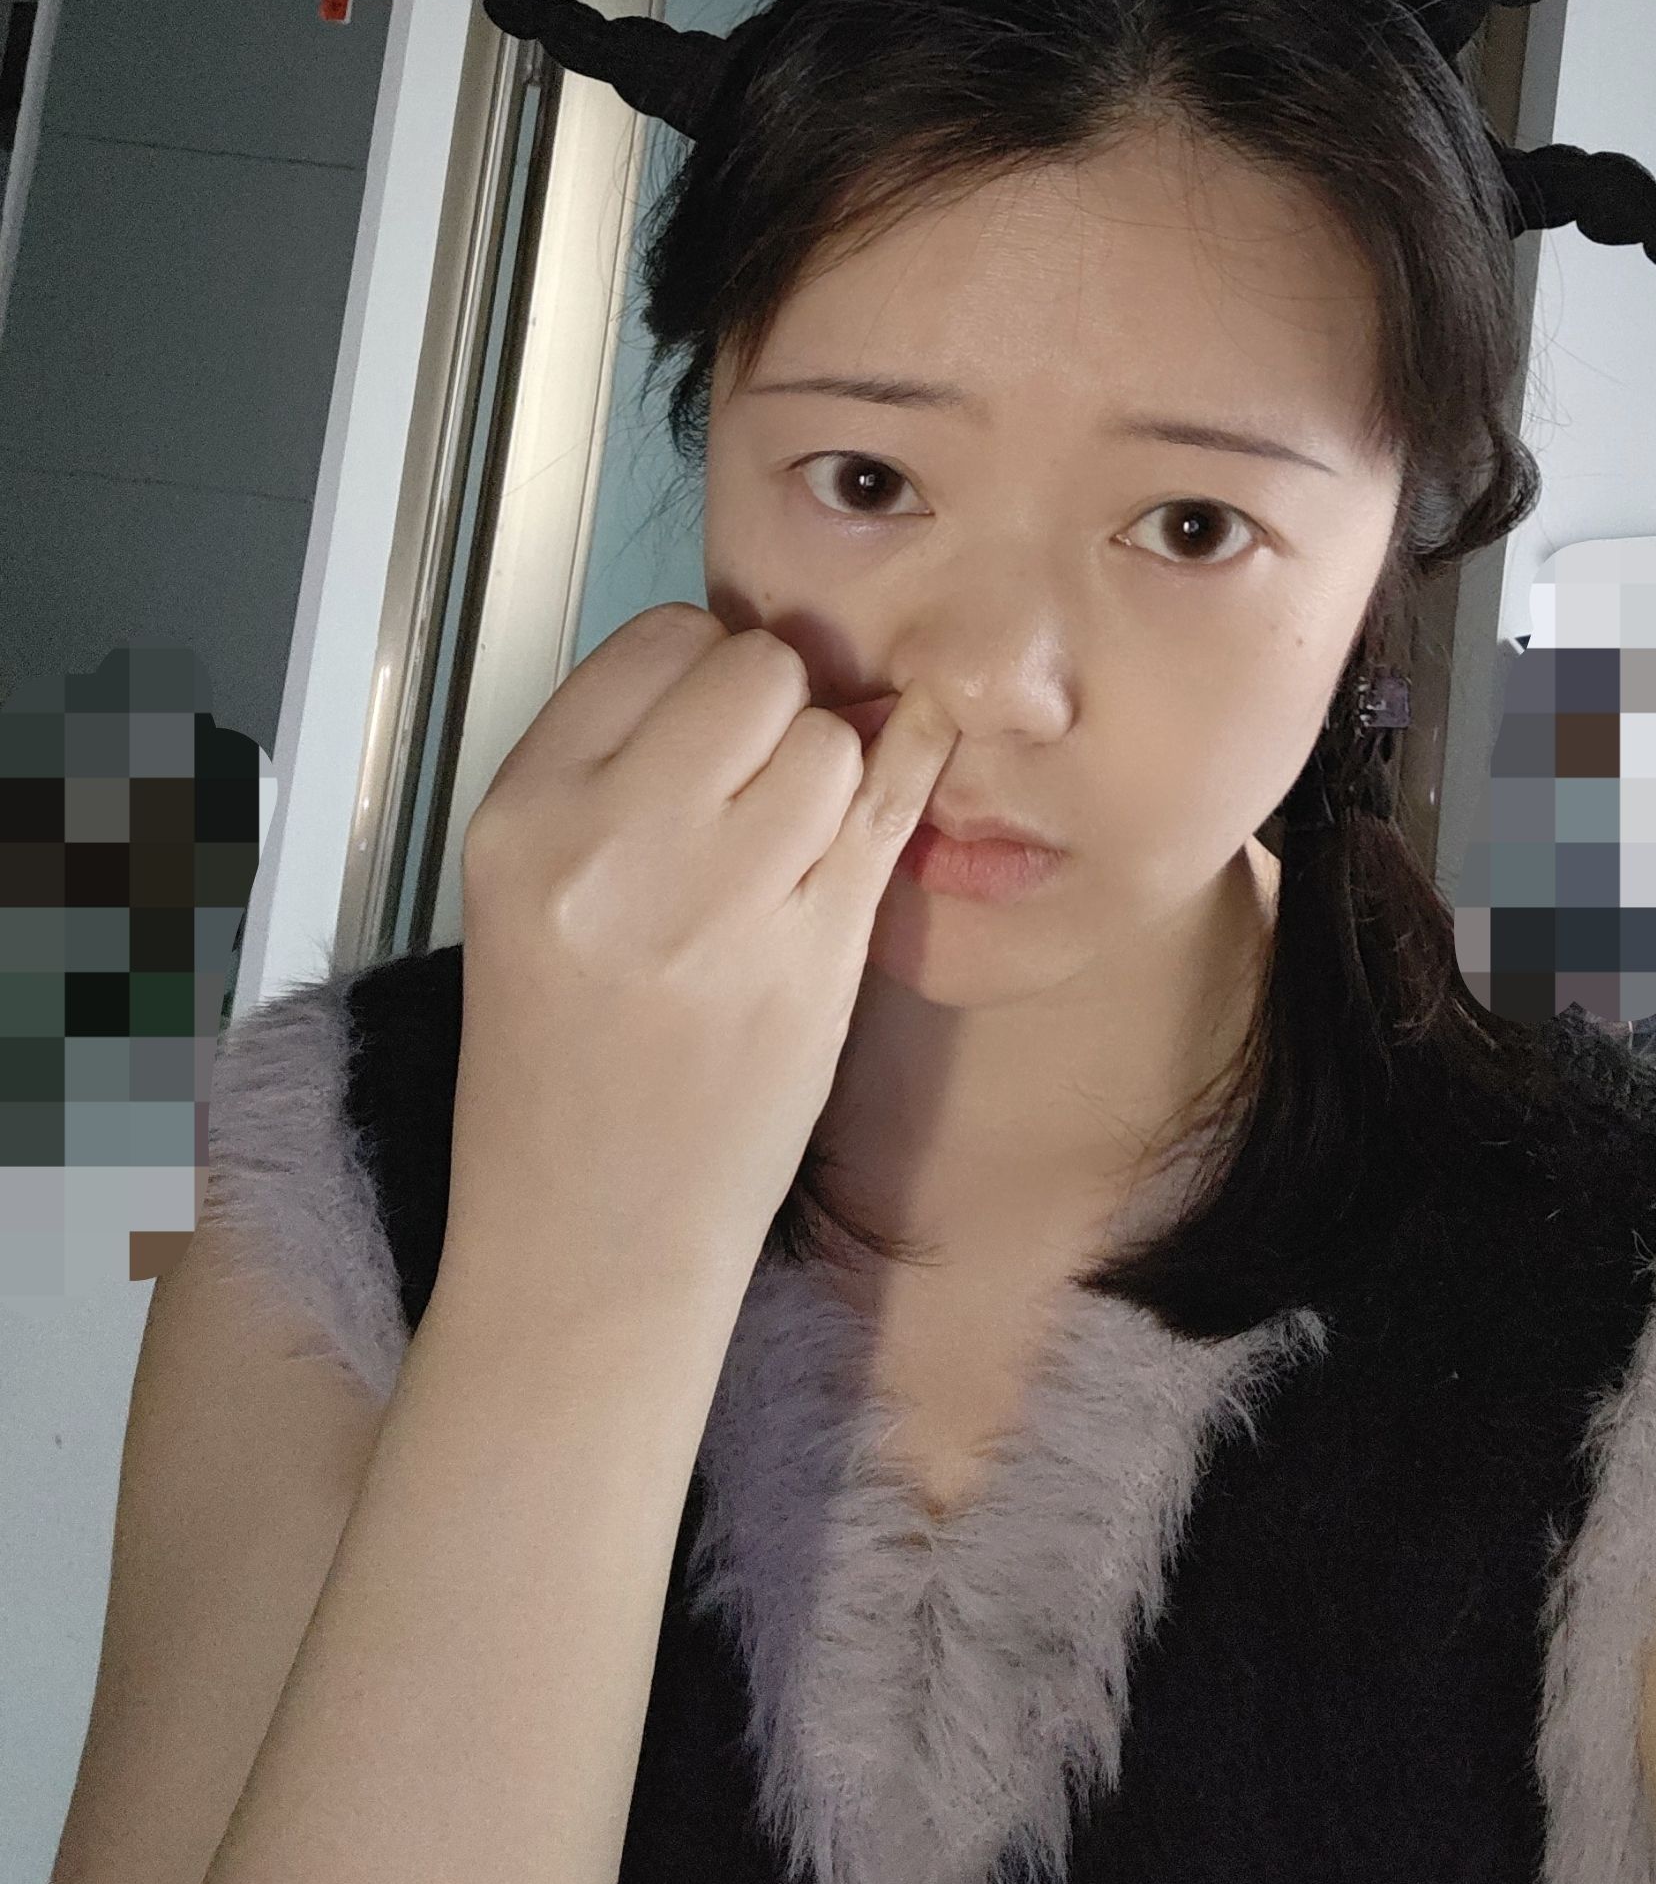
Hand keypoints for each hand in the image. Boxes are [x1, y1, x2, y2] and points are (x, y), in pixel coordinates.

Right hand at [446, 603, 956, 1331]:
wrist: (586, 1242)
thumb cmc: (558, 1067)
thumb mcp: (531, 894)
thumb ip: (619, 771)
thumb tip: (752, 665)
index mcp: (524, 816)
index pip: (653, 641)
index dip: (703, 669)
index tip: (711, 726)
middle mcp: (611, 846)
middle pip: (754, 672)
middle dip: (779, 707)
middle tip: (763, 780)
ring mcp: (719, 906)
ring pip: (831, 740)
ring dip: (833, 770)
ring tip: (792, 842)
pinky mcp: (812, 962)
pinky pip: (887, 814)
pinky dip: (903, 786)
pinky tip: (895, 784)